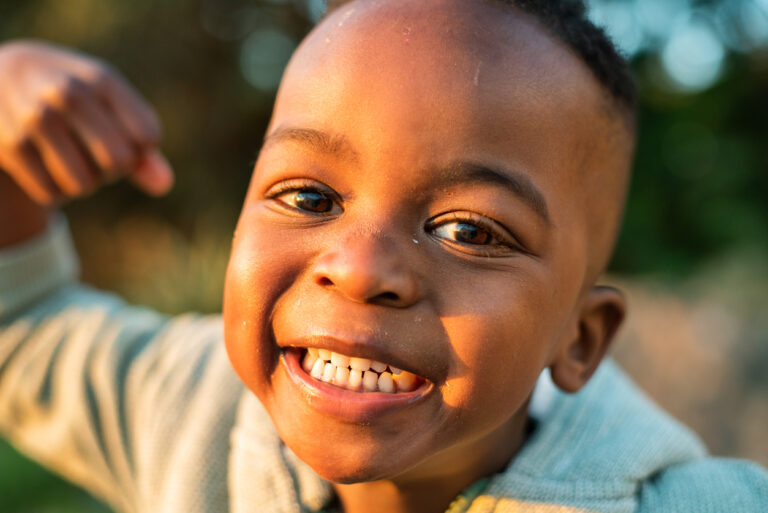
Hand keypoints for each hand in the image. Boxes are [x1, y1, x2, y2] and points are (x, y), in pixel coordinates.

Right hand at [0, 40, 172, 205]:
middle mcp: (69, 93)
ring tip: (69, 158)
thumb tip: (164, 185)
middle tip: (95, 154)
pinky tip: (45, 165)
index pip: (148, 136)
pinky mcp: (10, 145)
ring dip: (83, 183)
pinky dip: (55, 190)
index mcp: (102, 79)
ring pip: (84, 185)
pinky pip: (52, 194)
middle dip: (113, 169)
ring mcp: (36, 118)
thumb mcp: (110, 105)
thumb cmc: (72, 97)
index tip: (123, 137)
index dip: (140, 149)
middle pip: (118, 162)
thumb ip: (143, 145)